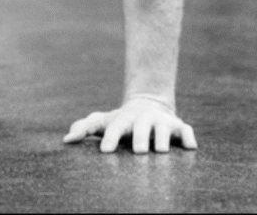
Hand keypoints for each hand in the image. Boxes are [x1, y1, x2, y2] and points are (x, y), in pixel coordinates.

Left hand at [64, 97, 196, 153]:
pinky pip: (186, 130)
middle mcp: (143, 119)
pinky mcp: (178, 127)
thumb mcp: (103, 121)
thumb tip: (65, 140)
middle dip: (140, 138)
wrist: (148, 104)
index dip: (110, 139)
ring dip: (163, 139)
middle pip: (142, 127)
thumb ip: (84, 127)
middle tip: (138, 150)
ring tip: (161, 151)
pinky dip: (189, 137)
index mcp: (124, 120)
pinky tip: (191, 147)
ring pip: (164, 129)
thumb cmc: (121, 121)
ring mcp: (161, 122)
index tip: (105, 151)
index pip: (115, 128)